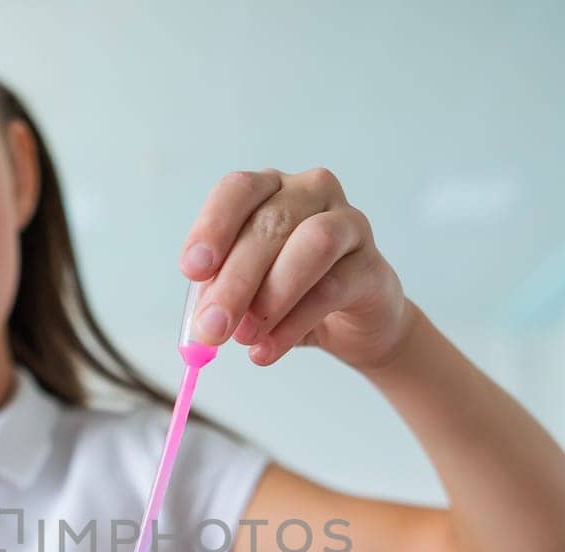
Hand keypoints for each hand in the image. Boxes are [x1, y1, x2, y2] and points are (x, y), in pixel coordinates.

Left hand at [179, 167, 416, 373]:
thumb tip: (202, 318)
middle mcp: (311, 193)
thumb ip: (221, 295)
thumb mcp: (245, 293)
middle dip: (235, 280)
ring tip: (245, 337)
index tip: (192, 269)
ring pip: (312, 244)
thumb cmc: (291, 295)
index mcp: (271, 190)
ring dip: (272, 295)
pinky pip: (334, 288)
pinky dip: (295, 324)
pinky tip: (268, 350)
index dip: (213, 226)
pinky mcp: (372, 265)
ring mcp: (349, 224)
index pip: (239, 190)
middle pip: (271, 223)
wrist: (353, 323)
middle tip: (212, 328)